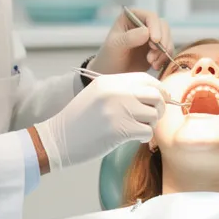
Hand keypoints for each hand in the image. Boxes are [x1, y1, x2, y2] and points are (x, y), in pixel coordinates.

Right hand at [33, 72, 167, 171]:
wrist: (58, 139)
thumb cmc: (79, 120)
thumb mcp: (97, 95)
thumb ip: (121, 91)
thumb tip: (154, 95)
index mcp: (110, 81)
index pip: (146, 79)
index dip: (159, 89)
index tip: (161, 100)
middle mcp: (117, 92)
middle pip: (156, 95)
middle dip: (160, 108)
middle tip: (151, 118)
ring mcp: (119, 110)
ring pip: (154, 114)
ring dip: (151, 124)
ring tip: (139, 128)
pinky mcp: (121, 129)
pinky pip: (147, 131)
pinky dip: (144, 137)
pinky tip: (133, 138)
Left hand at [90, 7, 173, 73]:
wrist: (112, 74)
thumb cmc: (109, 57)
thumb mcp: (116, 46)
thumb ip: (129, 38)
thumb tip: (146, 32)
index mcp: (132, 17)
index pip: (150, 16)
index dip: (155, 27)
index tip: (155, 41)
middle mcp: (144, 24)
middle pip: (163, 26)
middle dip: (162, 41)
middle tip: (153, 56)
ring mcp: (152, 37)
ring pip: (167, 39)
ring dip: (163, 52)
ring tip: (152, 63)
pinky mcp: (157, 49)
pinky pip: (168, 51)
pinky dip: (164, 58)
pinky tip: (155, 66)